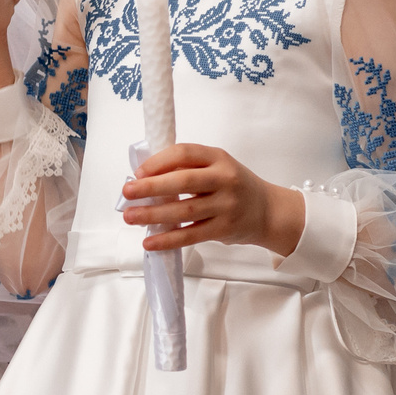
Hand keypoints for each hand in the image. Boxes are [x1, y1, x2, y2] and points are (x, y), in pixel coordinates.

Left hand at [120, 142, 303, 256]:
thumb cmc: (234, 186)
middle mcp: (224, 179)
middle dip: (150, 187)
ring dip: (153, 215)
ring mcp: (226, 205)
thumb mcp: (217, 167)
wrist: (268, 211)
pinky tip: (150, 241)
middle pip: (183, 181)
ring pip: (184, 210)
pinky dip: (168, 239)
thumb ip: (188, 168)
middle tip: (127, 192)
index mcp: (218, 158)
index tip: (139, 172)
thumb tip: (145, 178)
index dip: (159, 161)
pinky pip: (191, 235)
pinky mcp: (224, 229)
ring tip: (130, 217)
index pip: (185, 153)